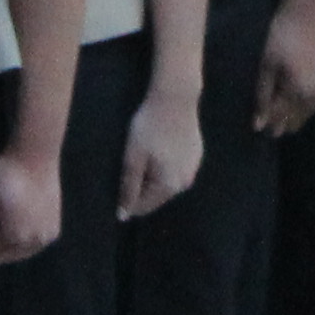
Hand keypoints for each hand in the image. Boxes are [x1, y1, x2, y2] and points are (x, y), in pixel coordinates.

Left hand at [0, 143, 66, 272]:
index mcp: (17, 240)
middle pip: (10, 253)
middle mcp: (36, 243)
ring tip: (5, 217)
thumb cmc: (5, 177)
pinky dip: (27, 233)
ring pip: (24, 247)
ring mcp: (49, 234)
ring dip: (14, 238)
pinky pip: (37, 238)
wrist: (35, 154)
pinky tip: (20, 216)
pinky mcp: (56, 224)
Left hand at [121, 85, 205, 220]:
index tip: (116, 188)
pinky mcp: (197, 154)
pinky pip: (176, 168)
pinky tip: (158, 149)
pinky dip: (165, 164)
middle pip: (157, 194)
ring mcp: (194, 168)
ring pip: (167, 181)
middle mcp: (186, 182)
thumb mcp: (133, 157)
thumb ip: (129, 188)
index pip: (144, 206)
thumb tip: (124, 216)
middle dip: (142, 187)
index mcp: (170, 186)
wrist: (175, 98)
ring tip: (143, 157)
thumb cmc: (150, 127)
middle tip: (130, 166)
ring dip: (153, 176)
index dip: (127, 201)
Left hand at [256, 0, 314, 136]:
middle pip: (296, 120)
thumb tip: (258, 127)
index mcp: (298, 94)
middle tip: (273, 114)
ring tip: (287, 99)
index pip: (280, 120)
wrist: (310, 15)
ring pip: (310, 112)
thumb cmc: (282, 38)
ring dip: (298, 110)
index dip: (269, 124)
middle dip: (283, 120)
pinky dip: (313, 98)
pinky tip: (304, 89)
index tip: (262, 128)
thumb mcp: (267, 67)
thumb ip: (263, 98)